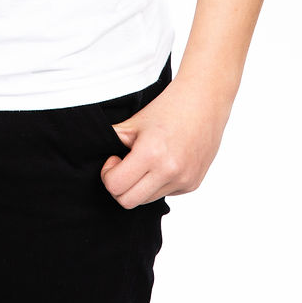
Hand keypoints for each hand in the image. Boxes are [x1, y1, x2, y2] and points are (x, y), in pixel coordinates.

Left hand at [98, 75, 233, 207]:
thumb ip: (114, 139)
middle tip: (123, 165)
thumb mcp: (135, 121)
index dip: (108, 174)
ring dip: (139, 186)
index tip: (114, 159)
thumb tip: (97, 152)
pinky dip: (157, 183)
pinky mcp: (193, 184)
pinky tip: (162, 162)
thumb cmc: (168, 106)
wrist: (204, 101)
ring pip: (147, 200)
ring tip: (143, 161)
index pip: (116, 186)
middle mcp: (169, 172)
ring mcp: (183, 181)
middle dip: (120, 185)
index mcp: (151, 154)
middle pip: (129, 201)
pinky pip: (165, 194)